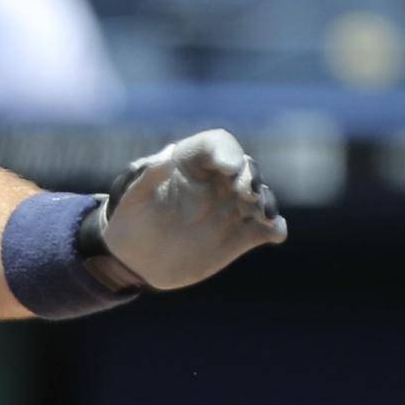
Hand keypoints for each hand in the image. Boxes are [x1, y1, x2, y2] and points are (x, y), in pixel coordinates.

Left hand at [86, 129, 288, 291]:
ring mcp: (232, 208)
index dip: (226, 151)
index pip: (216, 144)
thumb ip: (147, 177)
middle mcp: (217, 182)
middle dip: (249, 176)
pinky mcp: (242, 236)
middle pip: (245, 168)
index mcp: (191, 165)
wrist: (134, 260)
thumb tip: (166, 157)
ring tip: (261, 212)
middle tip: (244, 192)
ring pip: (261, 196)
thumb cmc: (130, 222)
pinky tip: (272, 232)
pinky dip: (274, 228)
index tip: (227, 167)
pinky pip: (267, 229)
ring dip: (266, 201)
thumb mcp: (131, 199)